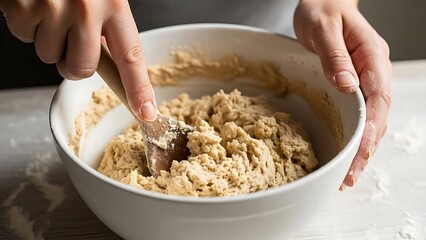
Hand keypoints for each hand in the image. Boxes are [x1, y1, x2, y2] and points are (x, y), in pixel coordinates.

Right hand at [0, 0, 156, 121]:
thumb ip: (109, 24)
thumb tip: (111, 62)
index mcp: (114, 3)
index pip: (132, 57)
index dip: (139, 89)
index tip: (146, 112)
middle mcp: (86, 8)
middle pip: (82, 68)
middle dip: (73, 63)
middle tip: (70, 40)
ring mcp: (52, 8)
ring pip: (49, 55)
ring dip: (48, 38)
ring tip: (50, 7)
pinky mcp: (22, 7)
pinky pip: (23, 36)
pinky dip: (26, 23)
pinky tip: (33, 1)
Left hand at [294, 0, 391, 187]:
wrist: (323, 0)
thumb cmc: (322, 10)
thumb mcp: (324, 29)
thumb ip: (336, 56)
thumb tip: (347, 86)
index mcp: (372, 56)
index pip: (378, 99)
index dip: (371, 129)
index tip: (361, 153)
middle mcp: (373, 70)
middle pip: (378, 116)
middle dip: (366, 148)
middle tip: (350, 176)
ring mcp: (365, 78)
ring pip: (370, 118)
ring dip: (361, 147)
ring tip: (348, 174)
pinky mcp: (353, 83)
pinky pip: (358, 113)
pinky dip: (354, 135)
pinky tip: (347, 151)